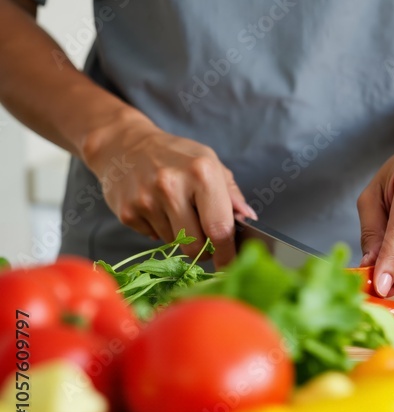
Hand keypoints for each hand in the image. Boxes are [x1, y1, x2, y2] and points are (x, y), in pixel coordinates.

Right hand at [83, 115, 255, 265]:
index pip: (220, 227)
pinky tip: (157, 208)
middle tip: (205, 242)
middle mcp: (173, 186)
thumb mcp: (210, 163)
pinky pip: (153, 237)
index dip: (227, 253)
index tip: (230, 266)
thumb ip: (231, 194)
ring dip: (180, 236)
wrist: (125, 145)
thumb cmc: (176, 156)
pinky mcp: (127, 212)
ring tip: (175, 210)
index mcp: (202, 172)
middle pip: (195, 245)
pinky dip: (160, 229)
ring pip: (174, 243)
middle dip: (203, 251)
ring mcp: (146, 200)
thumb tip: (248, 220)